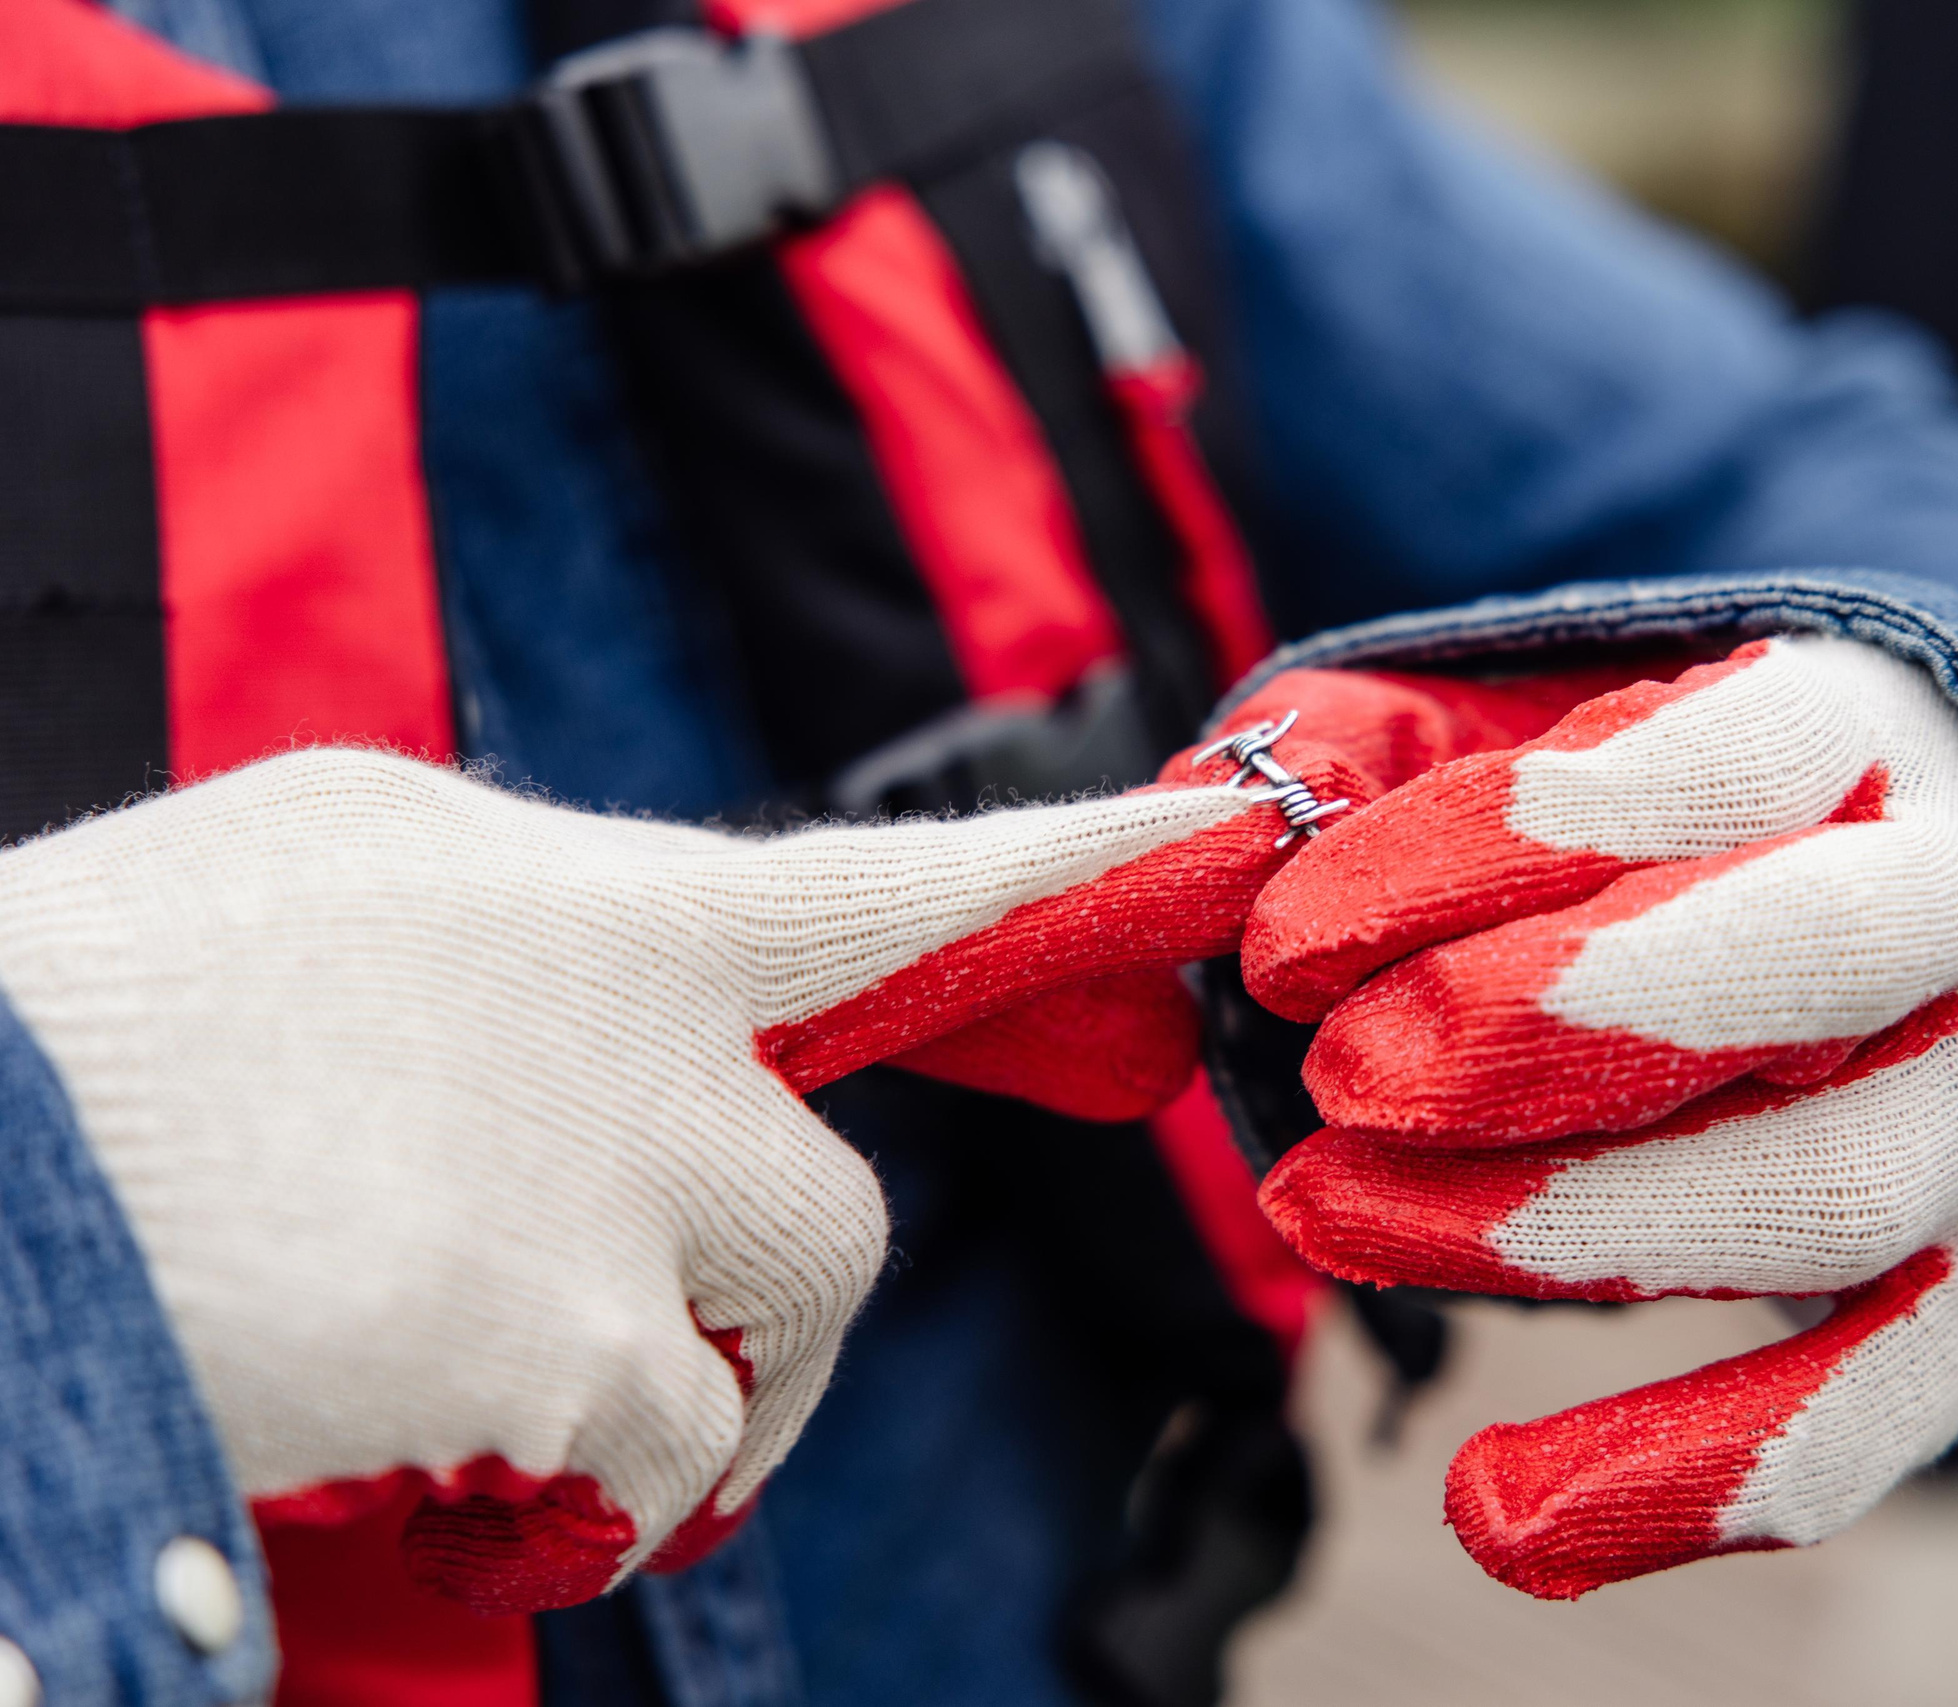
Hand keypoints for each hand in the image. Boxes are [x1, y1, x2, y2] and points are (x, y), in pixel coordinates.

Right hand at [0, 747, 1349, 1612]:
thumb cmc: (78, 1036)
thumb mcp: (315, 903)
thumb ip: (518, 952)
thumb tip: (653, 1036)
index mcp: (549, 882)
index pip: (866, 889)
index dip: (1056, 885)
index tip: (1212, 846)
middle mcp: (619, 1002)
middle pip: (826, 1197)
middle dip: (763, 1319)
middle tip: (662, 1382)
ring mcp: (610, 1169)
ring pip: (759, 1341)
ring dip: (665, 1415)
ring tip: (484, 1430)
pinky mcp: (568, 1337)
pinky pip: (653, 1461)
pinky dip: (570, 1500)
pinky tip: (423, 1476)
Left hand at [1239, 636, 1957, 1597]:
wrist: (1913, 919)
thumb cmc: (1673, 818)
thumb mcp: (1529, 722)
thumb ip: (1377, 747)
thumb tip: (1210, 821)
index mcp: (1861, 726)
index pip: (1726, 755)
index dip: (1504, 839)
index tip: (1295, 934)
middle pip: (1820, 956)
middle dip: (1556, 1022)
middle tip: (1344, 1072)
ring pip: (1829, 1189)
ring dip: (1562, 1228)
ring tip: (1330, 1215)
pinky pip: (1871, 1413)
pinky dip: (1690, 1480)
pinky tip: (1498, 1516)